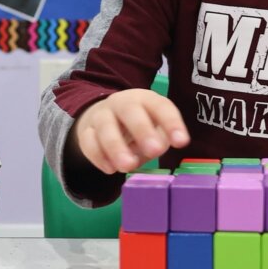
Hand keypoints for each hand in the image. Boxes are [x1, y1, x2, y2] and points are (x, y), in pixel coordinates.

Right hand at [70, 89, 189, 173]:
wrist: (103, 117)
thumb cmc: (138, 126)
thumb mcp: (155, 129)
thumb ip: (160, 139)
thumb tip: (158, 148)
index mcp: (145, 100)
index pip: (160, 106)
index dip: (171, 123)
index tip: (181, 142)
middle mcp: (122, 103)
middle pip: (130, 111)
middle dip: (143, 130)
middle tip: (155, 151)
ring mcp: (101, 115)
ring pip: (106, 126)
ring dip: (116, 147)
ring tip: (127, 166)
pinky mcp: (86, 131)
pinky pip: (89, 142)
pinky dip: (98, 156)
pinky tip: (110, 169)